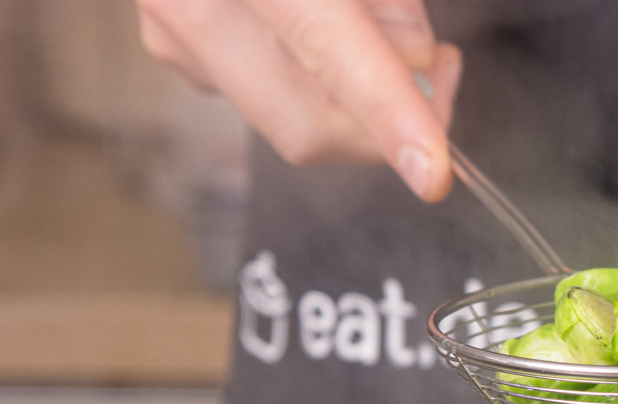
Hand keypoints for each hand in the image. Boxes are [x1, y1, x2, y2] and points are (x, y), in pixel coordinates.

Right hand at [136, 0, 460, 200]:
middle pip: (312, 126)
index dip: (390, 116)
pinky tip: (332, 32)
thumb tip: (417, 61)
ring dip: (362, 105)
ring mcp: (175, 36)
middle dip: (391, 128)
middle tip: (442, 73)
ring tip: (391, 35)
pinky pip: (272, 96)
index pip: (330, 51)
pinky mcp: (177, 53)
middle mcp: (194, 4)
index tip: (433, 173)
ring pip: (296, 123)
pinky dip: (322, 81)